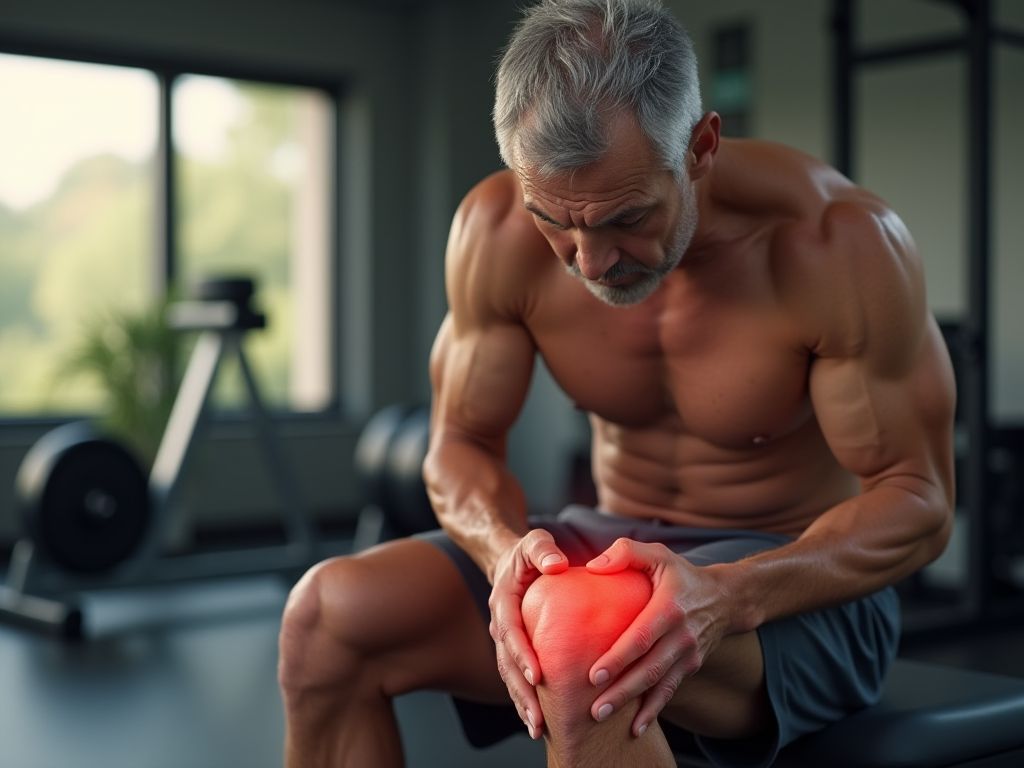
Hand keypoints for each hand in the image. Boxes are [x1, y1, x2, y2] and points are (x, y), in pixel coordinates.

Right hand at [488, 529, 568, 739]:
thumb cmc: (530, 552)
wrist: (511, 562)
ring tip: (537, 728)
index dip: (521, 654)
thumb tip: (558, 564)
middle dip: (521, 693)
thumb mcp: (535, 541)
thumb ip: (543, 549)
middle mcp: (499, 624)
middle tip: (538, 718)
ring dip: (521, 703)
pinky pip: (516, 677)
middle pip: (506, 664)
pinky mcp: (513, 649)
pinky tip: (538, 721)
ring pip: (508, 676)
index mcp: (503, 601)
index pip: (510, 631)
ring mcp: (503, 640)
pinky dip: (524, 699)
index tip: (536, 675)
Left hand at [585, 538, 730, 735]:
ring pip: (658, 684)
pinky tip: (635, 727)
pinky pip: (670, 690)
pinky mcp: (691, 666)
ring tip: (603, 718)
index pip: (642, 636)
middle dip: (621, 690)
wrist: (726, 598)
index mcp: (670, 607)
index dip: (619, 657)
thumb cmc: (680, 574)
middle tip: (594, 708)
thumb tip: (594, 567)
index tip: (593, 674)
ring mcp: (689, 654)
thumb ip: (626, 552)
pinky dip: (654, 710)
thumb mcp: (658, 554)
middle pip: (648, 668)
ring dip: (632, 705)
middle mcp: (682, 635)